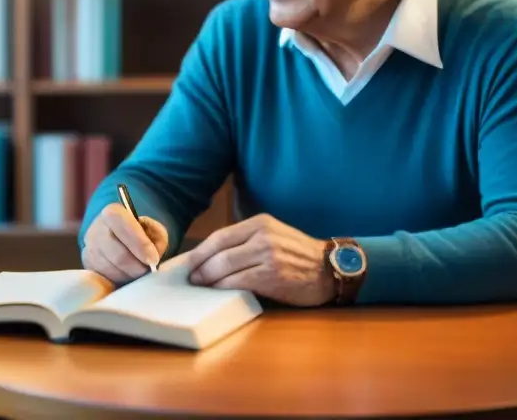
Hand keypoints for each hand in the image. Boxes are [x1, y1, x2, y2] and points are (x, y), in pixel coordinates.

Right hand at [81, 203, 168, 283]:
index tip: (153, 259)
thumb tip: (154, 252)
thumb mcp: (152, 229)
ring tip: (139, 271)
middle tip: (149, 270)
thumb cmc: (138, 234)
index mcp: (112, 214)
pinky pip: (106, 280)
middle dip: (137, 266)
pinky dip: (121, 280)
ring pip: (112, 270)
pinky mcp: (88, 267)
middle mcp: (96, 230)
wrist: (118, 241)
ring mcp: (89, 250)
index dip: (139, 242)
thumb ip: (157, 235)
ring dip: (130, 275)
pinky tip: (128, 275)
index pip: (121, 223)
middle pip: (118, 254)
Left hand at [184, 214, 334, 306]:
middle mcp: (263, 236)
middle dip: (199, 267)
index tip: (186, 263)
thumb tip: (211, 256)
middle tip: (189, 278)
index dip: (199, 251)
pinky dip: (224, 288)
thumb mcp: (273, 236)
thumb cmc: (297, 255)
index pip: (220, 236)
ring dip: (207, 279)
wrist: (330, 268)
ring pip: (225, 268)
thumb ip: (246, 241)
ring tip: (200, 286)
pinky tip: (218, 292)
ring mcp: (268, 256)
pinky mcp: (272, 277)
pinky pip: (238, 282)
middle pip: (218, 252)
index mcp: (260, 223)